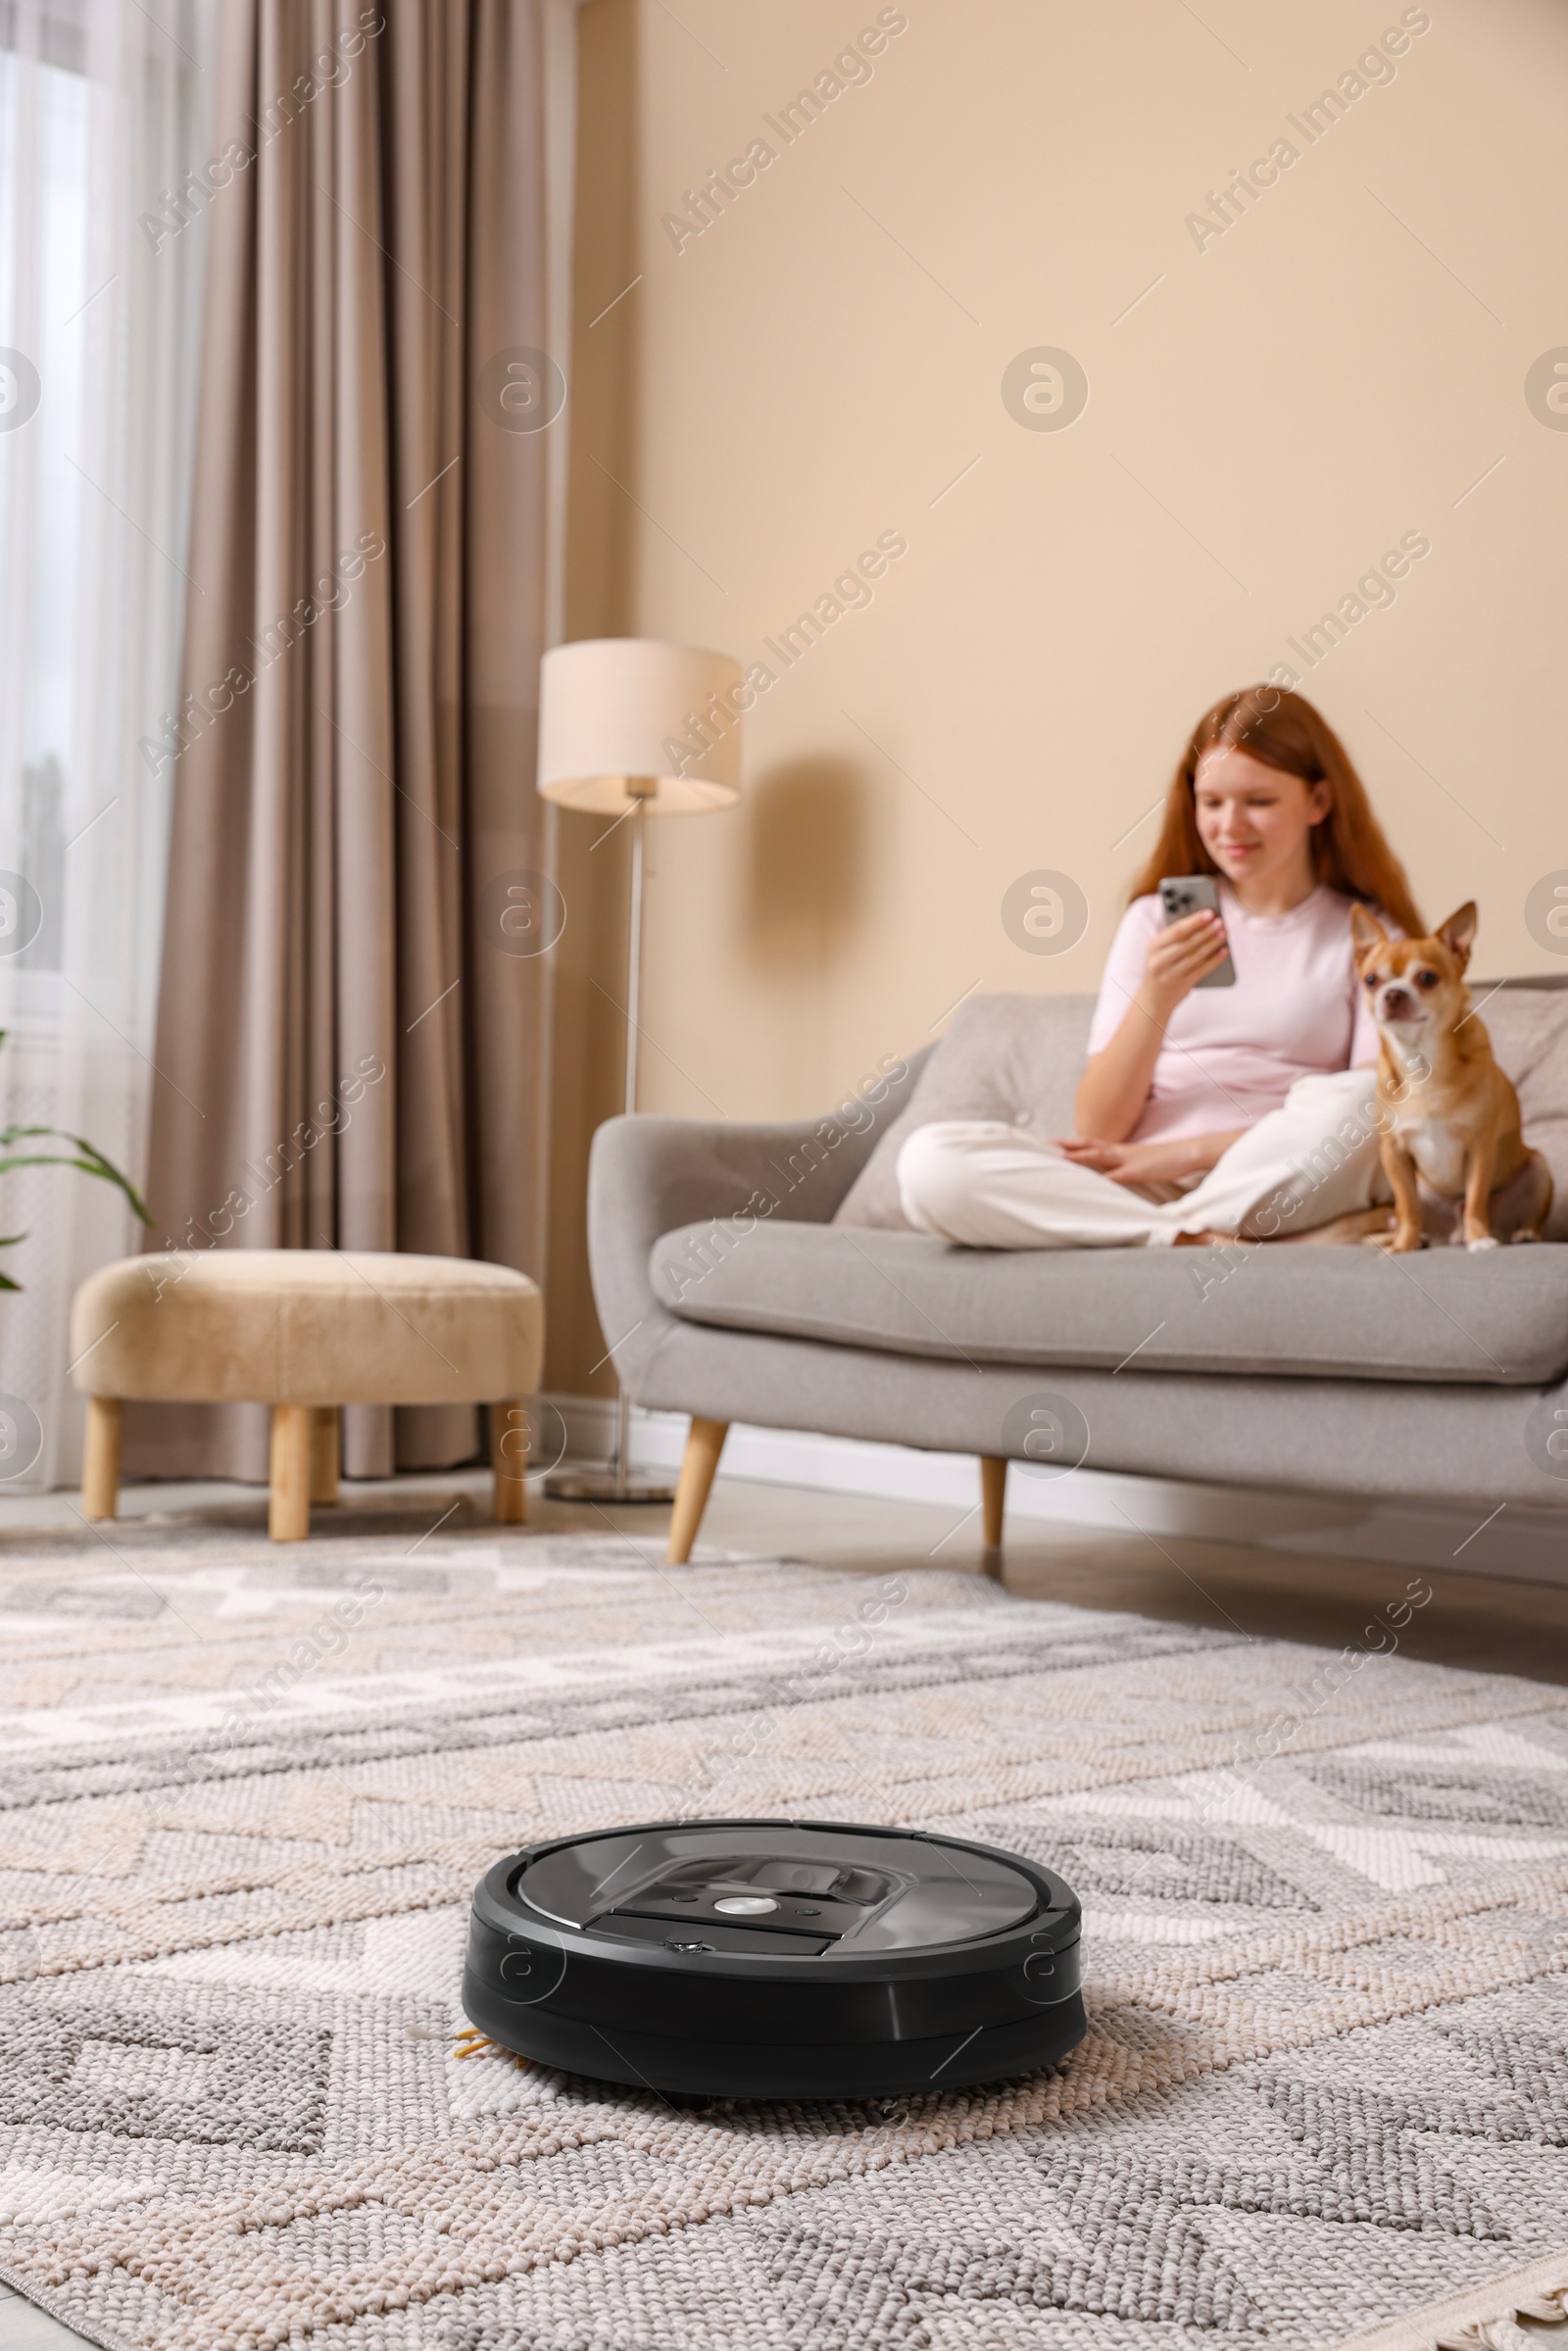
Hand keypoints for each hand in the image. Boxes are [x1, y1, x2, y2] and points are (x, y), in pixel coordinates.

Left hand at [1057, 1128, 1242, 1187]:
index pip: (1090, 1143)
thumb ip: (1121, 1167)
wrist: (1186, 1154)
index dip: (1071, 1142)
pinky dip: (1105, 1178)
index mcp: (1118, 1150)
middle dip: (1066, 1144)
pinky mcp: (1138, 1171)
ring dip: (1080, 1156)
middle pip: (1088, 1144)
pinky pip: (1119, 1175)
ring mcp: (1128, 1160)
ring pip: (1099, 1156)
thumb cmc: (1162, 1160)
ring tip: (1062, 1157)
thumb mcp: (1137, 1163)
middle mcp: (1119, 1152)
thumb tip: (1106, 1174)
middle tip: (1045, 1143)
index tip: (1052, 1142)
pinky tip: (1094, 1181)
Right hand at [1139, 909, 1228, 1016]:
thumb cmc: (1161, 965)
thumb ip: (1175, 936)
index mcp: (1153, 946)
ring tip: (1224, 933)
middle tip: (1220, 921)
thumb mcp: (1160, 949)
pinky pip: (1202, 970)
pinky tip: (1224, 951)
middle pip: (1187, 943)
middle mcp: (1160, 961)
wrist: (1153, 997)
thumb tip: (1202, 920)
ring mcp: (1171, 974)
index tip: (1209, 912)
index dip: (1194, 921)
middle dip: (1206, 931)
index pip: (1176, 931)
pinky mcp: (1182, 985)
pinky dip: (1215, 960)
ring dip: (1213, 943)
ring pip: (1196, 956)